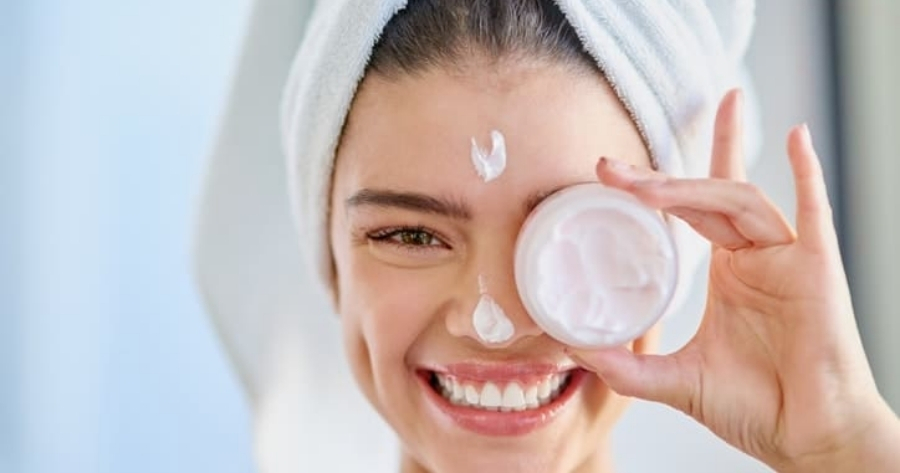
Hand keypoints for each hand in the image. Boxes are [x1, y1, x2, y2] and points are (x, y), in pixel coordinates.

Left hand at [572, 90, 899, 471]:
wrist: (805, 440)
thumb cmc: (756, 408)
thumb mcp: (676, 381)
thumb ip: (626, 367)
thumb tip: (570, 348)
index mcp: (729, 273)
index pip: (691, 209)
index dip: (654, 187)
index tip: (608, 172)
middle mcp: (756, 257)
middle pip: (708, 196)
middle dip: (658, 181)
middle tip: (610, 169)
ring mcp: (787, 260)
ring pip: (740, 202)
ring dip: (693, 188)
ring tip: (644, 189)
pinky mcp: (818, 270)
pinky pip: (815, 213)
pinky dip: (808, 174)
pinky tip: (796, 138)